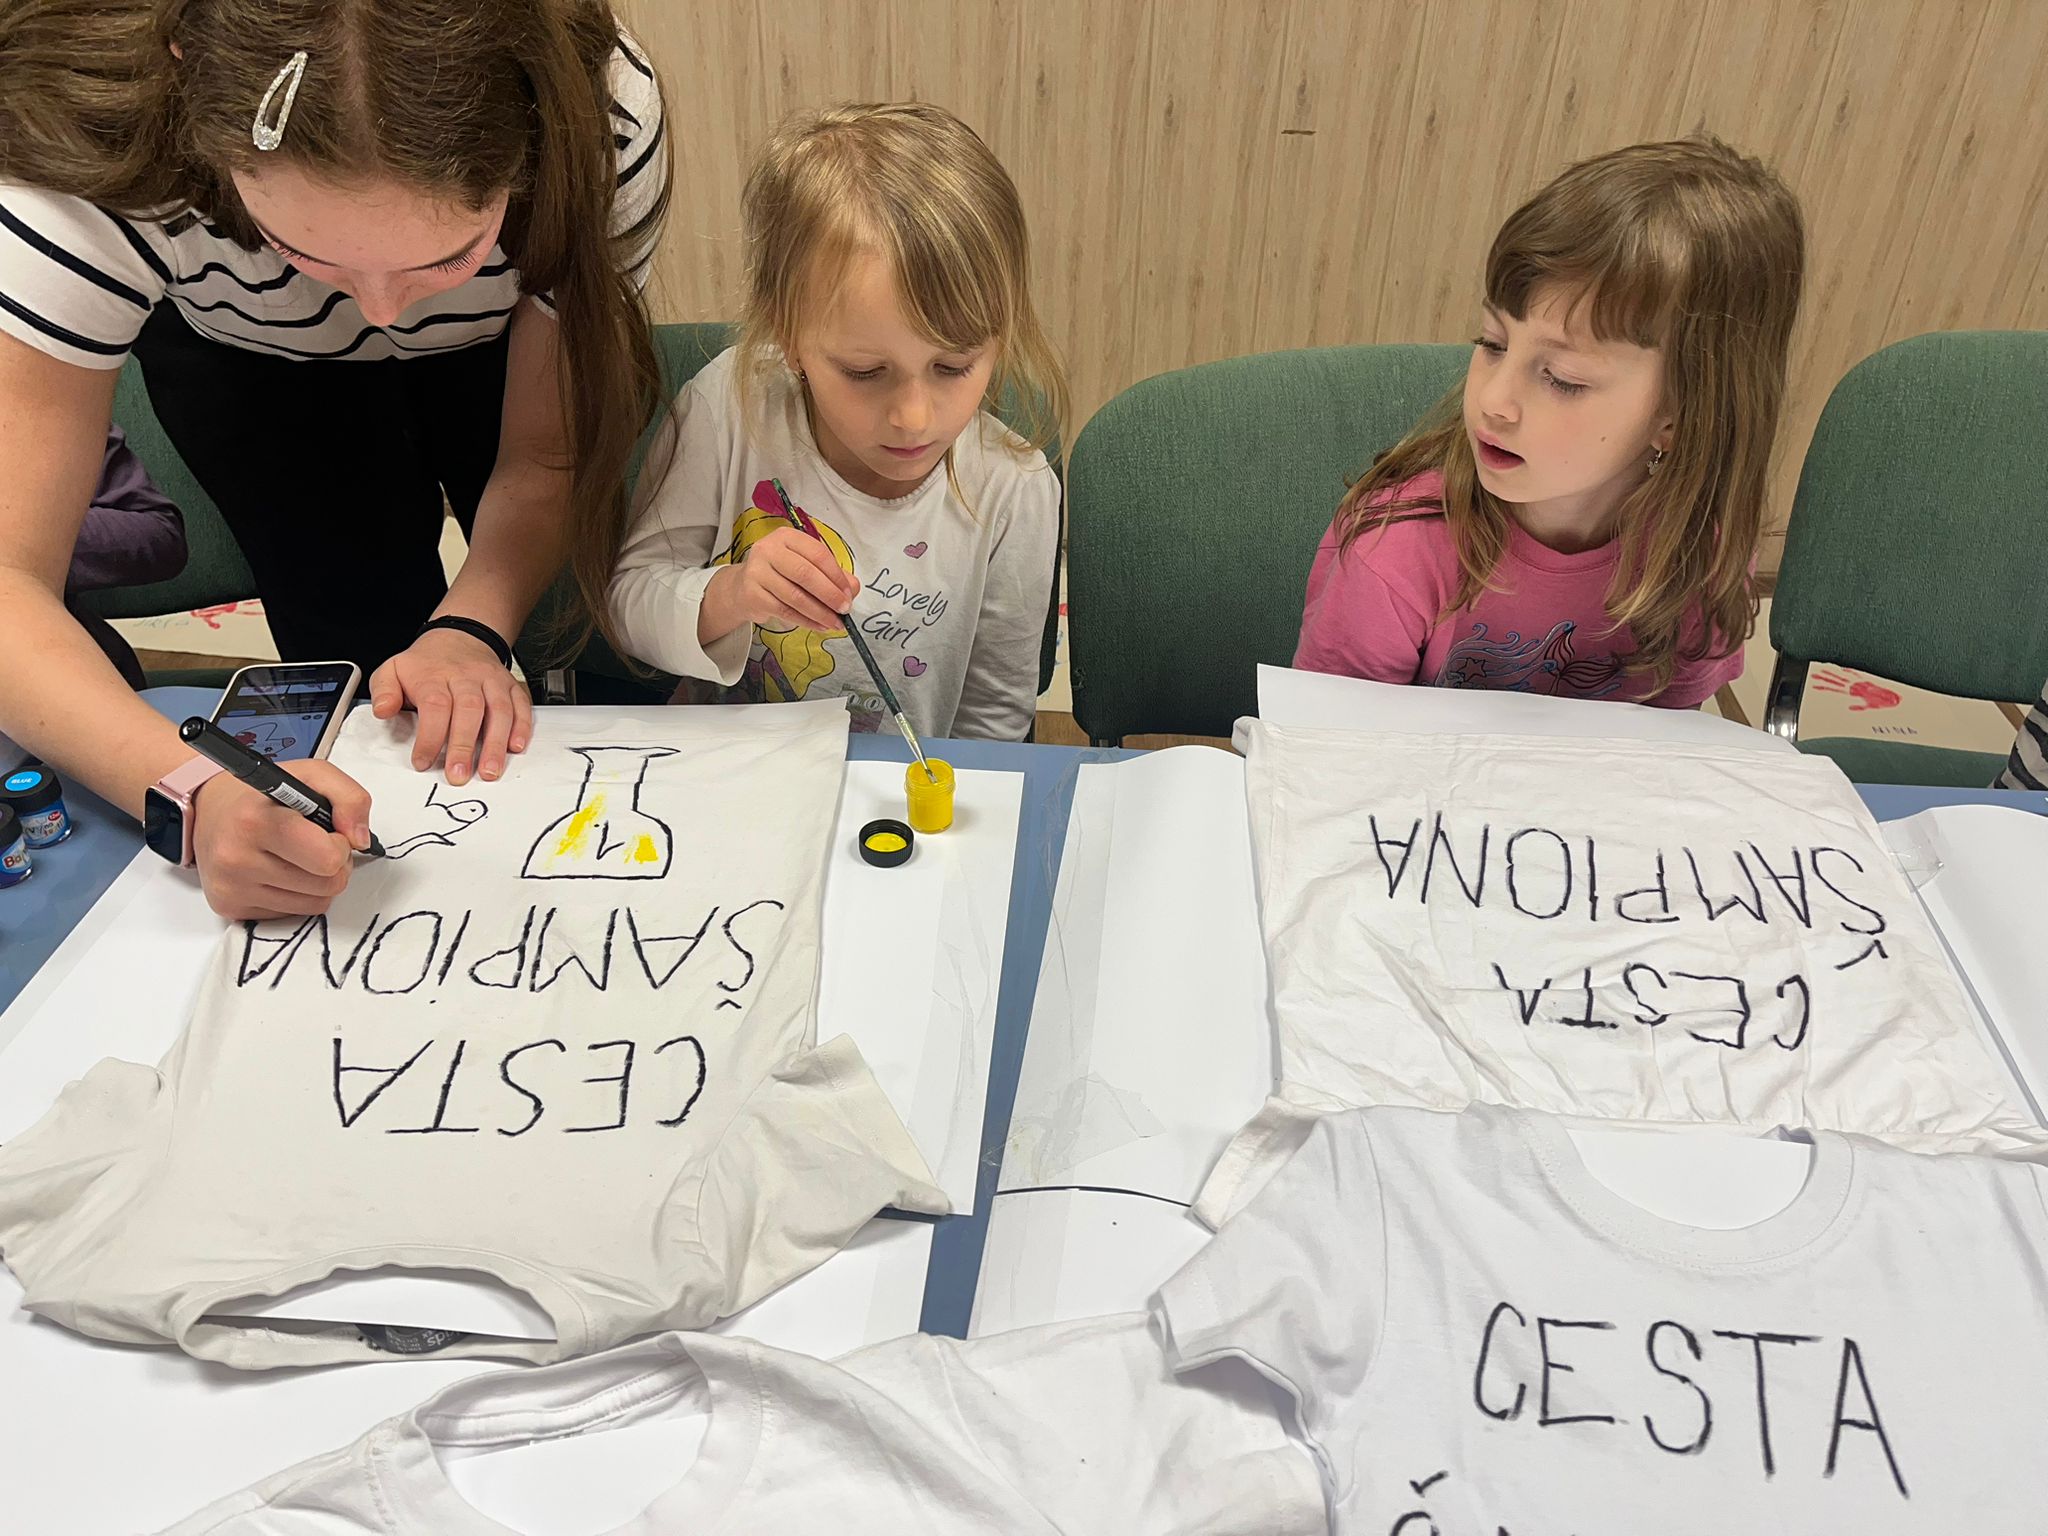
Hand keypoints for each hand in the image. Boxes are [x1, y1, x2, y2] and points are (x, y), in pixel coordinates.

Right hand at [192, 759, 371, 920]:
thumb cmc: (264, 795)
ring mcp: (231, 888)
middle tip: (315, 845)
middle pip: (328, 885)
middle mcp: (237, 858)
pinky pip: (292, 915)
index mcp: (256, 821)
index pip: (327, 858)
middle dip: (334, 865)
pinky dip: (296, 896)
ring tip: (296, 857)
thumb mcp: (311, 775)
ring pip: (316, 904)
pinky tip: (278, 872)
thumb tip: (360, 840)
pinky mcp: (230, 909)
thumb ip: (349, 797)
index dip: (339, 845)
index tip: (329, 832)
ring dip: (317, 882)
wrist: (209, 811)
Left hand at [368, 626, 531, 783]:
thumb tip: (382, 709)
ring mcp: (491, 681)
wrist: (458, 638)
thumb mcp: (393, 670)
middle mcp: (466, 677)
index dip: (430, 737)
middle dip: (464, 746)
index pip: (435, 706)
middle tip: (458, 775)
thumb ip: (383, 691)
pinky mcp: (510, 686)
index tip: (423, 761)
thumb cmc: (427, 664)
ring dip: (495, 743)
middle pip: (469, 709)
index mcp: (435, 675)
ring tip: (489, 771)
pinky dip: (521, 727)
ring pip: (498, 710)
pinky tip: (515, 747)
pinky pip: (521, 705)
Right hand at [721, 527, 860, 632]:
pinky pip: (785, 611)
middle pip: (806, 574)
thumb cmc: (779, 573)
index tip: (849, 593)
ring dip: (820, 612)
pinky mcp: (752, 594)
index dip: (836, 575)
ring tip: (835, 622)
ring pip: (795, 596)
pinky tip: (819, 625)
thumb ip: (831, 574)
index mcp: (787, 537)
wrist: (742, 587)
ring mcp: (758, 572)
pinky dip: (806, 621)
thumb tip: (853, 587)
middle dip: (830, 595)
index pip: (818, 554)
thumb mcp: (805, 566)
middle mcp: (769, 550)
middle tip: (845, 609)